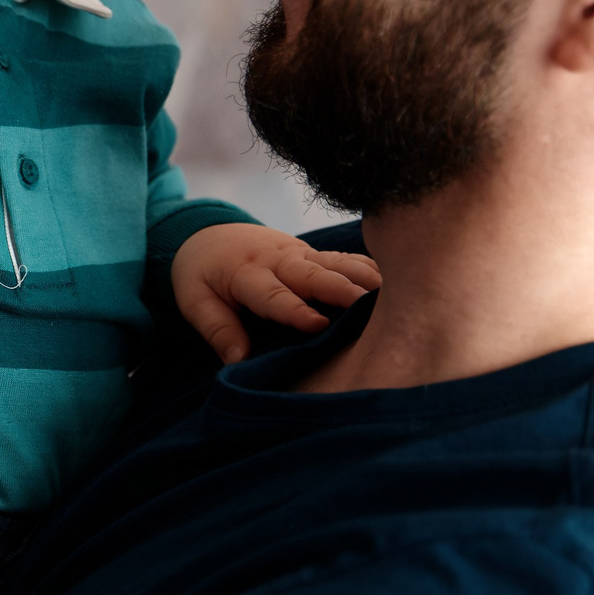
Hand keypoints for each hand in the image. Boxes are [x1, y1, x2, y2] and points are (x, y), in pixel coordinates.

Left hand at [171, 222, 379, 364]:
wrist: (209, 235)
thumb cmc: (203, 276)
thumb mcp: (195, 301)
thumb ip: (218, 329)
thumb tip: (238, 359)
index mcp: (245, 274)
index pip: (272, 294)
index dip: (295, 309)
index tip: (317, 326)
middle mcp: (277, 261)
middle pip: (312, 274)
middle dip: (340, 290)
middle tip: (369, 306)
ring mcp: (300, 254)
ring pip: (335, 264)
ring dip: (364, 278)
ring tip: (398, 294)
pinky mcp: (315, 254)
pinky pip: (345, 259)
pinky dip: (369, 268)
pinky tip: (398, 280)